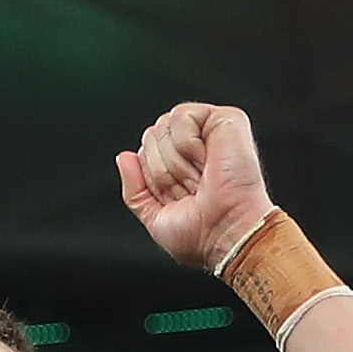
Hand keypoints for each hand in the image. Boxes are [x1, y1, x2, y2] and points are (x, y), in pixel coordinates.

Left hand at [116, 103, 274, 271]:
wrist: (228, 232)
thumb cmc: (203, 234)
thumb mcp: (155, 219)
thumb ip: (134, 191)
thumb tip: (124, 157)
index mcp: (182, 165)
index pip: (145, 152)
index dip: (154, 178)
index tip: (180, 198)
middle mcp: (196, 145)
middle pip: (152, 136)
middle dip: (163, 170)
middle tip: (192, 188)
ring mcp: (210, 131)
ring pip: (163, 126)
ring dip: (176, 162)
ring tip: (201, 177)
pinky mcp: (225, 119)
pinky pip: (181, 117)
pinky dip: (187, 144)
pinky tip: (207, 160)